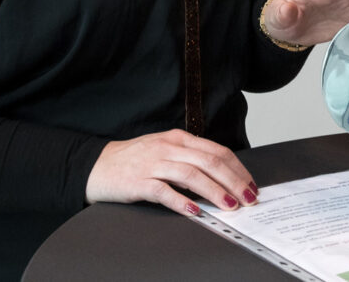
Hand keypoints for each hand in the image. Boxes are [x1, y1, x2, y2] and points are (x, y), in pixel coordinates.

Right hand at [86, 128, 257, 215]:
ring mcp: (153, 164)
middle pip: (210, 162)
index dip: (238, 169)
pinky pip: (164, 191)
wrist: (97, 165)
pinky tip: (194, 211)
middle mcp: (168, 147)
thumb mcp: (166, 150)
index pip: (217, 151)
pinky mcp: (138, 182)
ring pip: (191, 175)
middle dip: (234, 181)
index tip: (251, 184)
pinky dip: (181, 201)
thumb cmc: (135, 160)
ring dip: (214, 191)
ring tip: (229, 205)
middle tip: (248, 198)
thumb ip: (191, 159)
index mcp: (179, 138)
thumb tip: (222, 176)